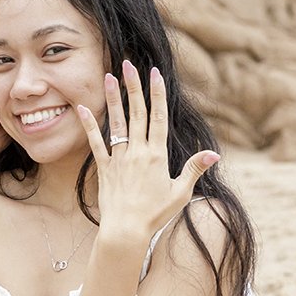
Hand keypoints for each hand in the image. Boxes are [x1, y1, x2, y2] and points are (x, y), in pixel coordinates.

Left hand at [76, 59, 218, 245]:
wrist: (126, 230)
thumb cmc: (156, 214)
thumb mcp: (181, 192)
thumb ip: (194, 169)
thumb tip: (214, 153)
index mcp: (157, 155)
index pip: (158, 117)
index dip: (157, 94)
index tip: (155, 74)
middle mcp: (137, 152)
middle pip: (137, 113)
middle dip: (134, 87)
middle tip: (130, 64)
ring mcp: (119, 158)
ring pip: (116, 122)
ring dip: (113, 98)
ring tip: (109, 76)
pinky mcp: (104, 167)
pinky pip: (95, 142)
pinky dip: (89, 125)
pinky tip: (82, 108)